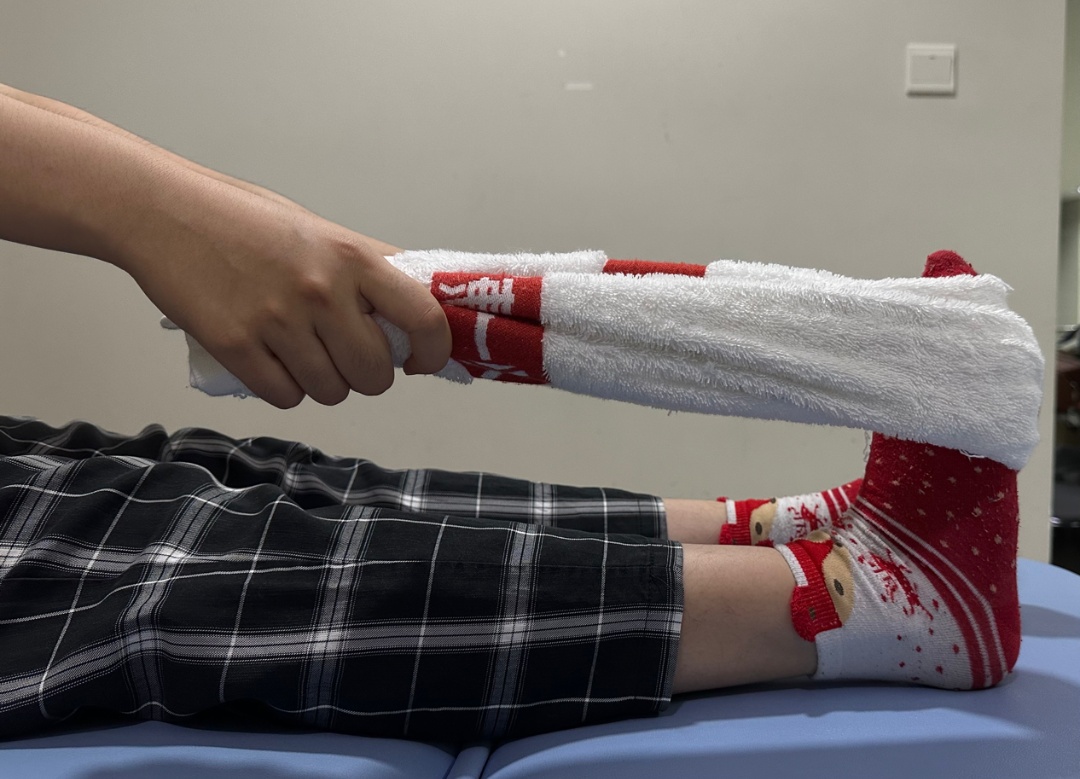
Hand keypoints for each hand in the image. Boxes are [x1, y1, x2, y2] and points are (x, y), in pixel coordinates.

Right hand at [122, 174, 449, 407]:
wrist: (162, 211)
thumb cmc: (243, 219)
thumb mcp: (319, 231)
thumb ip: (367, 269)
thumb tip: (419, 304)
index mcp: (351, 257)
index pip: (423, 318)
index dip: (434, 352)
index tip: (422, 361)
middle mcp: (321, 290)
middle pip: (375, 374)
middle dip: (366, 375)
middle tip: (347, 356)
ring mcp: (278, 321)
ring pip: (331, 392)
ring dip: (323, 383)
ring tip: (301, 351)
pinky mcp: (236, 346)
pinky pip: (285, 397)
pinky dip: (283, 388)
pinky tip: (271, 360)